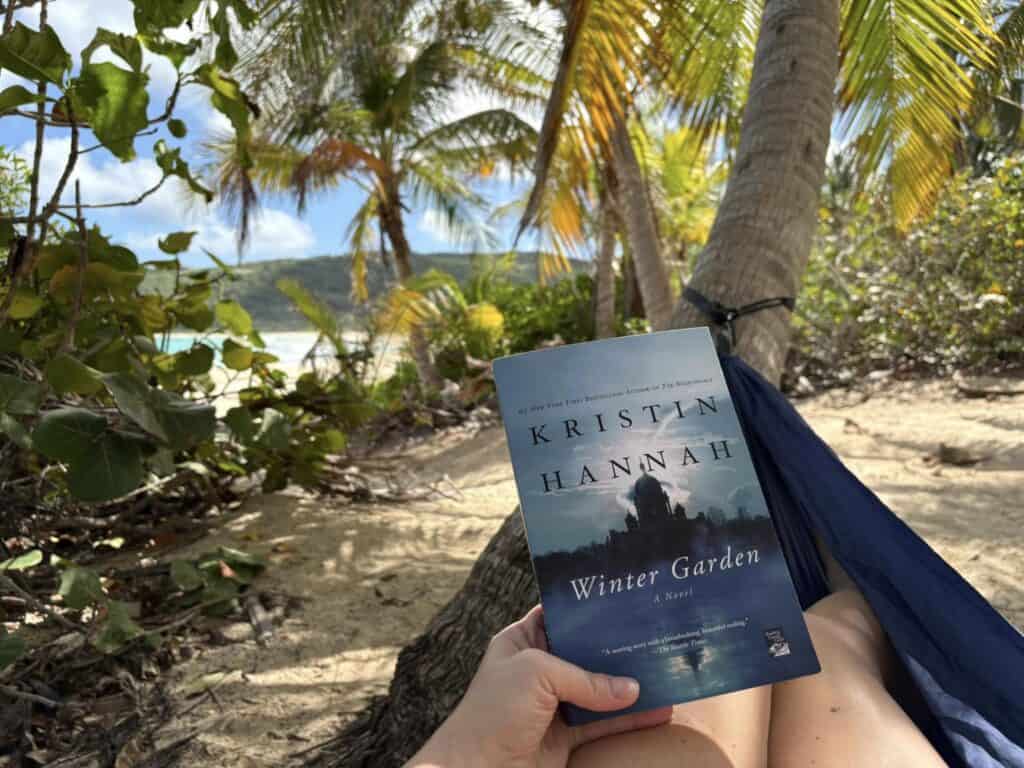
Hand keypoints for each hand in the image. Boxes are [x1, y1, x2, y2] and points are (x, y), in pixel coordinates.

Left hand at [407, 605, 671, 767]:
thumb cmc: (493, 712)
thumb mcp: (536, 675)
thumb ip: (585, 678)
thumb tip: (631, 688)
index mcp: (522, 641)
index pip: (559, 616)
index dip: (588, 610)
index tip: (624, 601)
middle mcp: (539, 669)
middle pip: (585, 653)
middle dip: (617, 649)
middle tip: (655, 636)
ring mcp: (553, 704)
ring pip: (599, 690)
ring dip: (629, 686)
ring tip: (667, 673)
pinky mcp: (564, 737)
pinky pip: (603, 724)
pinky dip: (629, 719)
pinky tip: (657, 712)